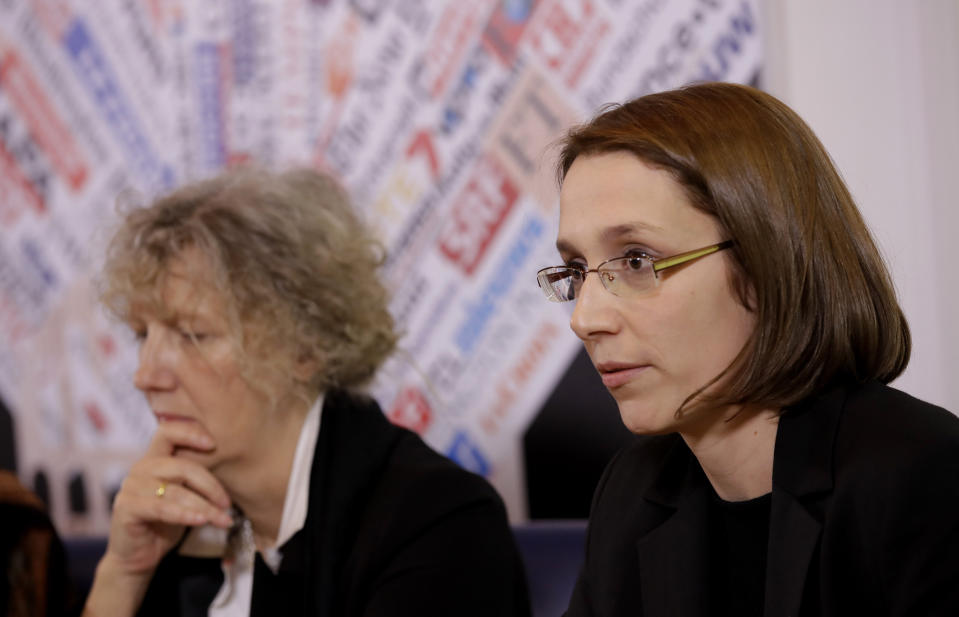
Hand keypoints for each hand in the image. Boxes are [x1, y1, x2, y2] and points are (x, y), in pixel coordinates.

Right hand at [103, 421, 233, 575]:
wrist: (140, 555)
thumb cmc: (167, 522)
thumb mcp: (185, 494)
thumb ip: (196, 478)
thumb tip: (231, 463)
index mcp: (155, 458)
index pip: (168, 431)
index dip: (190, 432)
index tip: (214, 444)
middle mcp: (140, 469)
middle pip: (182, 465)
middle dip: (210, 485)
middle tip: (227, 503)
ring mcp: (131, 487)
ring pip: (175, 491)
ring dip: (204, 506)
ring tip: (223, 519)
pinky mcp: (126, 508)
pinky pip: (161, 508)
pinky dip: (185, 514)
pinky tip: (201, 521)